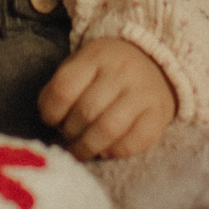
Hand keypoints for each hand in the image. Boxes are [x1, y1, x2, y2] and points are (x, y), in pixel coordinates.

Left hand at [38, 37, 176, 159]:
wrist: (156, 64)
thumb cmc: (108, 71)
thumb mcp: (83, 65)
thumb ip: (63, 88)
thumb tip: (51, 122)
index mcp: (96, 56)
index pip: (63, 89)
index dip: (50, 113)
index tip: (52, 120)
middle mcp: (122, 71)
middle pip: (85, 112)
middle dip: (70, 133)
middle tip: (69, 137)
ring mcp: (143, 93)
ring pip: (107, 130)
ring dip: (88, 148)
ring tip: (81, 150)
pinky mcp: (158, 115)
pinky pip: (132, 143)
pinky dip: (113, 152)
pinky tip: (106, 149)